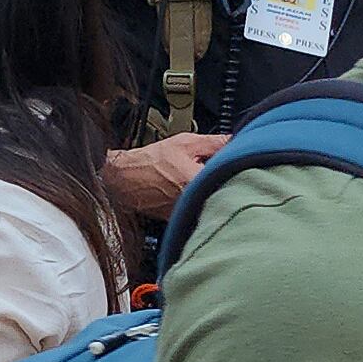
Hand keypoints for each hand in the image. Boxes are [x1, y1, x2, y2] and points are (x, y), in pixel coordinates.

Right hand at [106, 131, 226, 216]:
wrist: (124, 179)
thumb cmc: (150, 162)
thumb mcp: (184, 143)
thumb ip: (214, 142)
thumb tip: (237, 140)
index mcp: (196, 180)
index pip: (233, 176)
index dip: (238, 169)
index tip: (237, 163)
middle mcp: (192, 201)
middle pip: (225, 192)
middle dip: (225, 181)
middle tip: (218, 171)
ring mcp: (186, 213)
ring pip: (212, 203)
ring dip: (212, 193)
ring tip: (201, 182)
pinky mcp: (180, 221)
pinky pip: (199, 212)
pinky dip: (199, 203)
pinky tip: (191, 194)